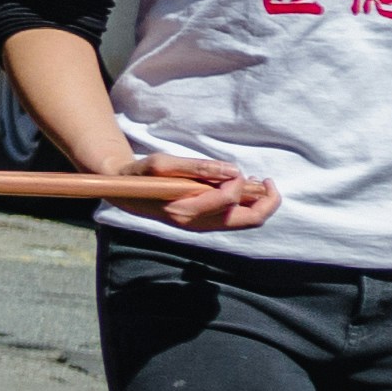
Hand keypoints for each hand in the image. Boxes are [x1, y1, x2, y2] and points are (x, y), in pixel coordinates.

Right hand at [116, 145, 283, 236]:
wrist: (124, 193)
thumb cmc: (141, 175)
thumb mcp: (162, 163)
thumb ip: (197, 167)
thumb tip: (232, 170)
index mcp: (185, 210)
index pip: (229, 199)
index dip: (238, 181)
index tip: (230, 168)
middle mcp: (197, 224)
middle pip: (249, 220)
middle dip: (267, 201)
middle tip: (266, 181)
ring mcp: (202, 227)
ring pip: (246, 221)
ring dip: (258, 203)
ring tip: (255, 182)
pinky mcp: (204, 224)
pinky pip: (236, 219)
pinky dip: (247, 205)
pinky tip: (241, 188)